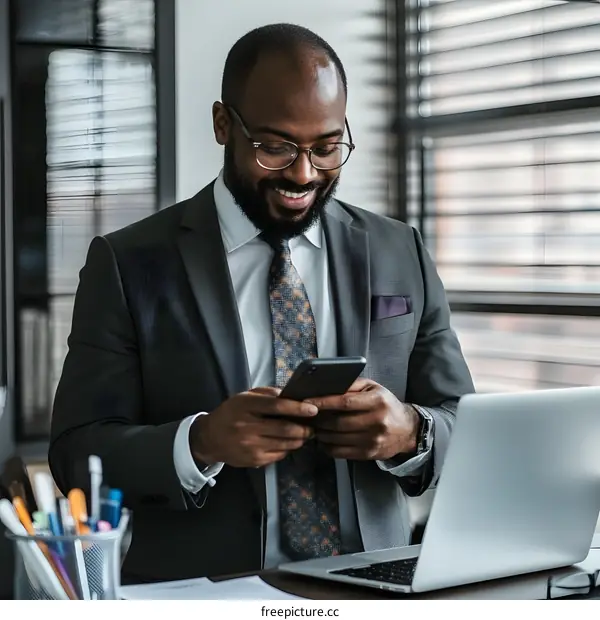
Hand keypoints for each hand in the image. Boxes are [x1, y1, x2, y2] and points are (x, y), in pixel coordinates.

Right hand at [189, 387, 317, 467]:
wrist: (210, 438)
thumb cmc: (231, 413)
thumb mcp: (245, 397)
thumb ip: (267, 394)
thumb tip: (291, 396)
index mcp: (247, 406)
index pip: (277, 407)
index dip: (297, 408)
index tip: (313, 409)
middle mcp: (248, 427)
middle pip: (285, 429)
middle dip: (304, 428)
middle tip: (313, 426)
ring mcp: (251, 446)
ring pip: (285, 444)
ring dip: (300, 439)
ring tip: (305, 434)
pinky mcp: (254, 460)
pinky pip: (279, 455)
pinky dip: (288, 448)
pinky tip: (289, 443)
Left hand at [307, 379, 418, 460]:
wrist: (407, 430)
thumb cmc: (385, 404)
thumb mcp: (373, 388)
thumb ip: (352, 385)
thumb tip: (327, 387)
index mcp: (376, 402)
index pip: (345, 403)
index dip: (323, 403)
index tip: (307, 402)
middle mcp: (376, 422)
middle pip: (338, 423)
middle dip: (318, 420)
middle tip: (306, 416)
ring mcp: (372, 441)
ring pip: (337, 439)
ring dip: (320, 433)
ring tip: (313, 426)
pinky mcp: (368, 454)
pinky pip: (340, 452)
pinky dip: (327, 447)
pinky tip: (323, 440)